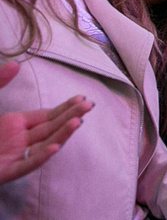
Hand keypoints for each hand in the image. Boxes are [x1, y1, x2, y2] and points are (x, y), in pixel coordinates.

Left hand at [0, 62, 93, 184]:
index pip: (47, 115)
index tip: (83, 99)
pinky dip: (39, 157)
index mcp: (14, 124)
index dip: (66, 107)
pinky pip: (25, 164)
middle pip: (50, 128)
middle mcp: (17, 140)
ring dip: (61, 135)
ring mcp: (11, 156)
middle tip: (89, 107)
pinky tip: (53, 147)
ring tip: (78, 122)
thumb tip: (16, 64)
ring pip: (43, 145)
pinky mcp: (3, 171)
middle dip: (70, 117)